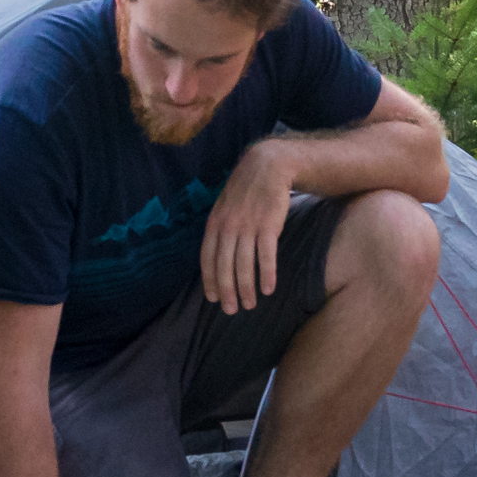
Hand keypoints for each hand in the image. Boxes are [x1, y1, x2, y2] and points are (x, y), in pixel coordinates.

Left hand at [198, 143, 295, 314]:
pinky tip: (268, 289)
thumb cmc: (247, 190)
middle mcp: (228, 226)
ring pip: (244, 264)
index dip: (210, 280)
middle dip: (227, 291)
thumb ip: (219, 228)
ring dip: (246, 288)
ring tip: (250, 304)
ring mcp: (248, 225)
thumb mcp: (225, 206)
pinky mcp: (269, 224)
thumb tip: (215, 255)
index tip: (213, 299)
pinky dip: (267, 274)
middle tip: (231, 310)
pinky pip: (266, 255)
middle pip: (224, 265)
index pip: (207, 258)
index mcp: (215, 223)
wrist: (269, 165)